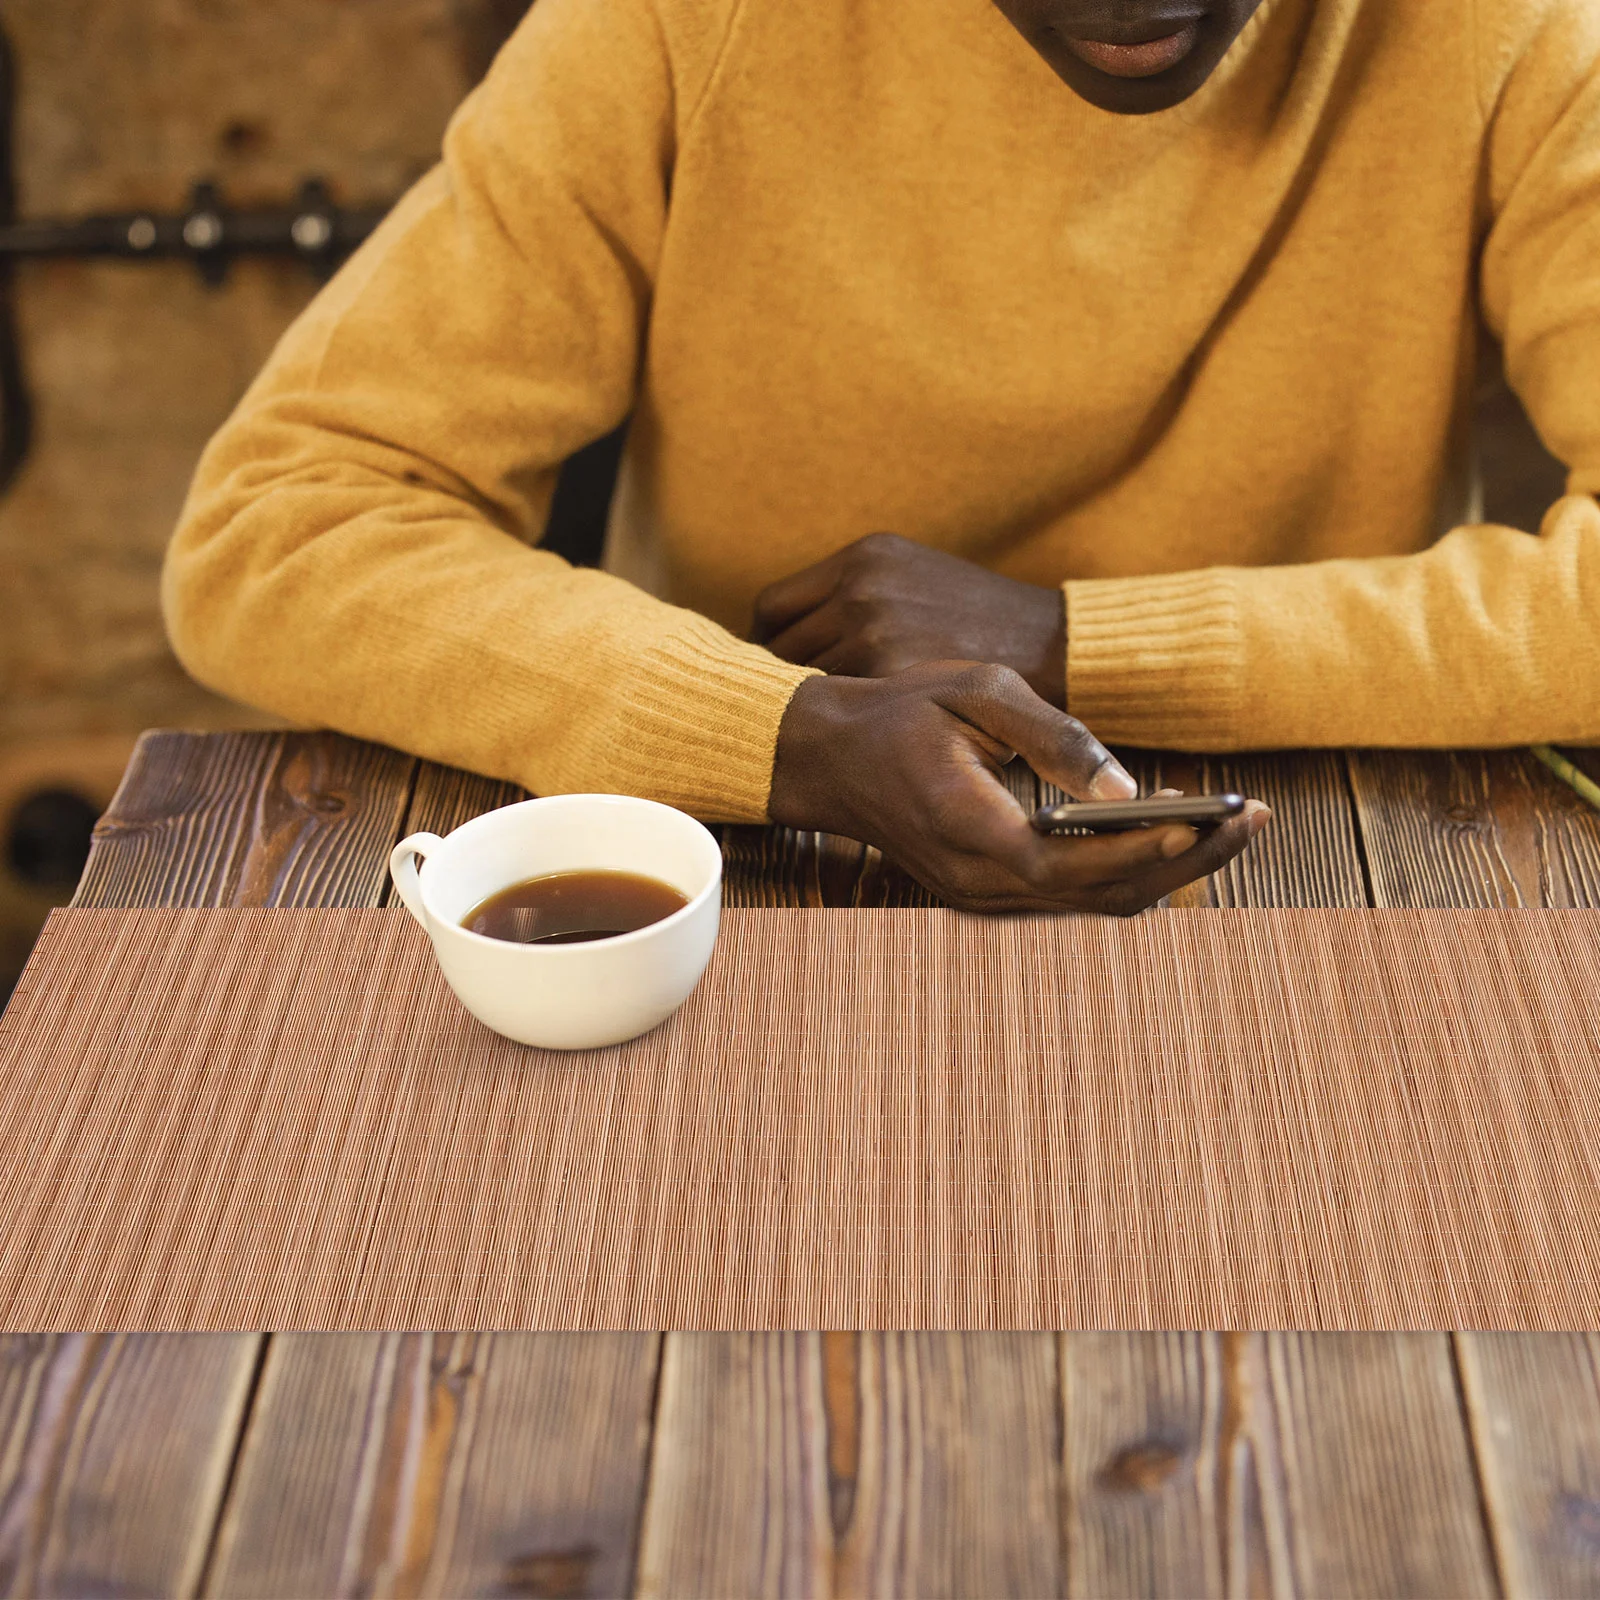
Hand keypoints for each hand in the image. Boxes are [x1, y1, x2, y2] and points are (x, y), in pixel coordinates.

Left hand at [754, 533, 1068, 705]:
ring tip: (820, 729)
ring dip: (810, 706)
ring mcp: (874, 629)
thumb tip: (800, 630)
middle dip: (781, 681)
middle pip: (779, 648)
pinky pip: (841, 705)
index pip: (773, 607)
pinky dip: (841, 721)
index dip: (766, 644)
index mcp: (863, 558)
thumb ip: (858, 592)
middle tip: (789, 712)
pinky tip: (853, 735)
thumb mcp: (916, 577)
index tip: (771, 671)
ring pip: (804, 681)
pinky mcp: (892, 671)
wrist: (1051, 644)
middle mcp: (861, 587)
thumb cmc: (983, 620)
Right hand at [769, 663, 1268, 914]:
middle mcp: (978, 882)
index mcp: (972, 830)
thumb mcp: (976, 691)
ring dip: (1167, 869)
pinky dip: (1128, 870)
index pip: (1078, 862)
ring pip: (1097, 903)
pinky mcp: (988, 892)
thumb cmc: (899, 711)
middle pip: (1106, 896)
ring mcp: (981, 896)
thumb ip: (1053, 736)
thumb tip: (1129, 789)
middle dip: (1188, 860)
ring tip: (1231, 822)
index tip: (1216, 815)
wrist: (826, 757)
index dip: (1152, 848)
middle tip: (1257, 816)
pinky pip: (1074, 895)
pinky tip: (1168, 830)